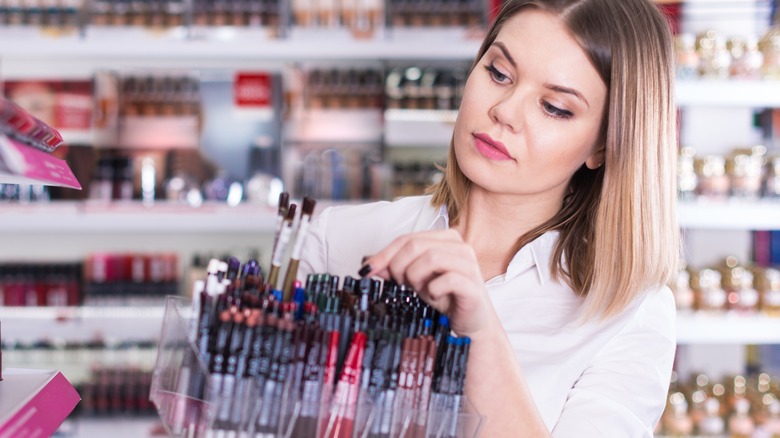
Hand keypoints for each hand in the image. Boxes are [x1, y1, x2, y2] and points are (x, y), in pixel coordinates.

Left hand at [361, 229, 499, 336]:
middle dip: (398, 267)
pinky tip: (434, 296)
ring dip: (415, 277)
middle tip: (399, 284)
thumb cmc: (443, 297)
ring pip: (430, 258)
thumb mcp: (414, 280)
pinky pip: (447, 279)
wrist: (470, 323)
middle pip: (415, 245)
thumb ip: (395, 268)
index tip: (367, 270)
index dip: (383, 254)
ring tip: (419, 290)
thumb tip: (369, 264)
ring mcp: (468, 263)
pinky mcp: (472, 284)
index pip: (406, 239)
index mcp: (444, 239)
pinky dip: (434, 289)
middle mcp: (459, 246)